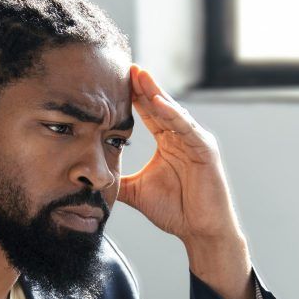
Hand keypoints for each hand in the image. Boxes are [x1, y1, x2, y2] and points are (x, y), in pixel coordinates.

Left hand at [120, 65, 241, 245]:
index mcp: (168, 143)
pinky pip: (186, 129)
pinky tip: (158, 102)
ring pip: (173, 112)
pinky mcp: (205, 151)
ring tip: (140, 76)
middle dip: (144, 87)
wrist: (200, 232)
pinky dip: (173, 115)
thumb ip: (119, 182)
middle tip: (126, 66)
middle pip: (160, 106)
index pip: (148, 114)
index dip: (132, 98)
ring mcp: (195, 142)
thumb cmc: (176, 212)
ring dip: (156, 94)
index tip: (113, 81)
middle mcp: (182, 137)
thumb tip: (93, 181)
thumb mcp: (137, 193)